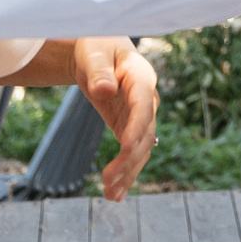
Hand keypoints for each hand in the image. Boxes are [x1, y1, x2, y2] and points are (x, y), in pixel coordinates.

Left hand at [72, 37, 159, 201]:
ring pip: (141, 149)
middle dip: (129, 159)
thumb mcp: (93, 54)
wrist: (98, 54)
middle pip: (144, 133)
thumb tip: (104, 90)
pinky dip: (125, 173)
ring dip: (128, 172)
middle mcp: (147, 99)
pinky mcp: (130, 127)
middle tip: (108, 180)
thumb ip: (98, 71)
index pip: (144, 104)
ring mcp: (141, 115)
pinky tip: (115, 194)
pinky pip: (132, 152)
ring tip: (110, 194)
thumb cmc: (96, 47)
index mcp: (141, 76)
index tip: (125, 147)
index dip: (137, 127)